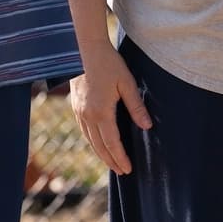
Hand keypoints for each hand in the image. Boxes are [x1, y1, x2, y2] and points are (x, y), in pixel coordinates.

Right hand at [69, 43, 151, 175]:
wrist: (85, 50)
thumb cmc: (109, 64)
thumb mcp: (127, 83)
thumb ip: (136, 106)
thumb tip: (147, 126)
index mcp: (101, 112)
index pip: (112, 143)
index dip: (120, 157)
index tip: (128, 169)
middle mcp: (87, 115)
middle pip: (99, 146)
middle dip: (111, 161)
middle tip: (122, 172)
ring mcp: (79, 111)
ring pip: (90, 140)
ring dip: (101, 153)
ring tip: (112, 163)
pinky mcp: (75, 106)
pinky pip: (84, 131)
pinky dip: (92, 141)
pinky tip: (98, 143)